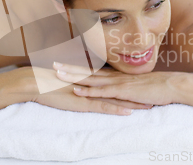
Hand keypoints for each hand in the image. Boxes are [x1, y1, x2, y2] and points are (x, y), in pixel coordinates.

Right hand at [3, 66, 151, 114]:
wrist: (36, 81)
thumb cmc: (50, 82)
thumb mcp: (69, 82)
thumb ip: (80, 83)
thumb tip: (86, 85)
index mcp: (92, 80)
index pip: (116, 83)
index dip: (132, 86)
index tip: (145, 87)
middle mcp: (95, 85)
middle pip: (121, 90)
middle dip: (138, 94)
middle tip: (156, 96)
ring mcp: (90, 94)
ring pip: (116, 99)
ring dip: (133, 103)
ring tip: (150, 106)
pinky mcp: (83, 102)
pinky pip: (103, 107)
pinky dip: (116, 110)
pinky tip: (128, 112)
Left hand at [52, 62, 183, 105]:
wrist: (174, 84)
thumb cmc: (161, 86)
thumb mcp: (142, 85)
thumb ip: (131, 87)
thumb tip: (126, 89)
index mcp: (120, 75)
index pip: (96, 70)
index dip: (80, 67)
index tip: (67, 63)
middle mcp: (116, 77)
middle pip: (89, 72)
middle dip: (70, 69)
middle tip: (53, 65)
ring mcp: (119, 83)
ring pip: (92, 80)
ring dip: (74, 77)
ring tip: (58, 75)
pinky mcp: (124, 92)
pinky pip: (103, 92)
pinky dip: (89, 91)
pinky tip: (77, 91)